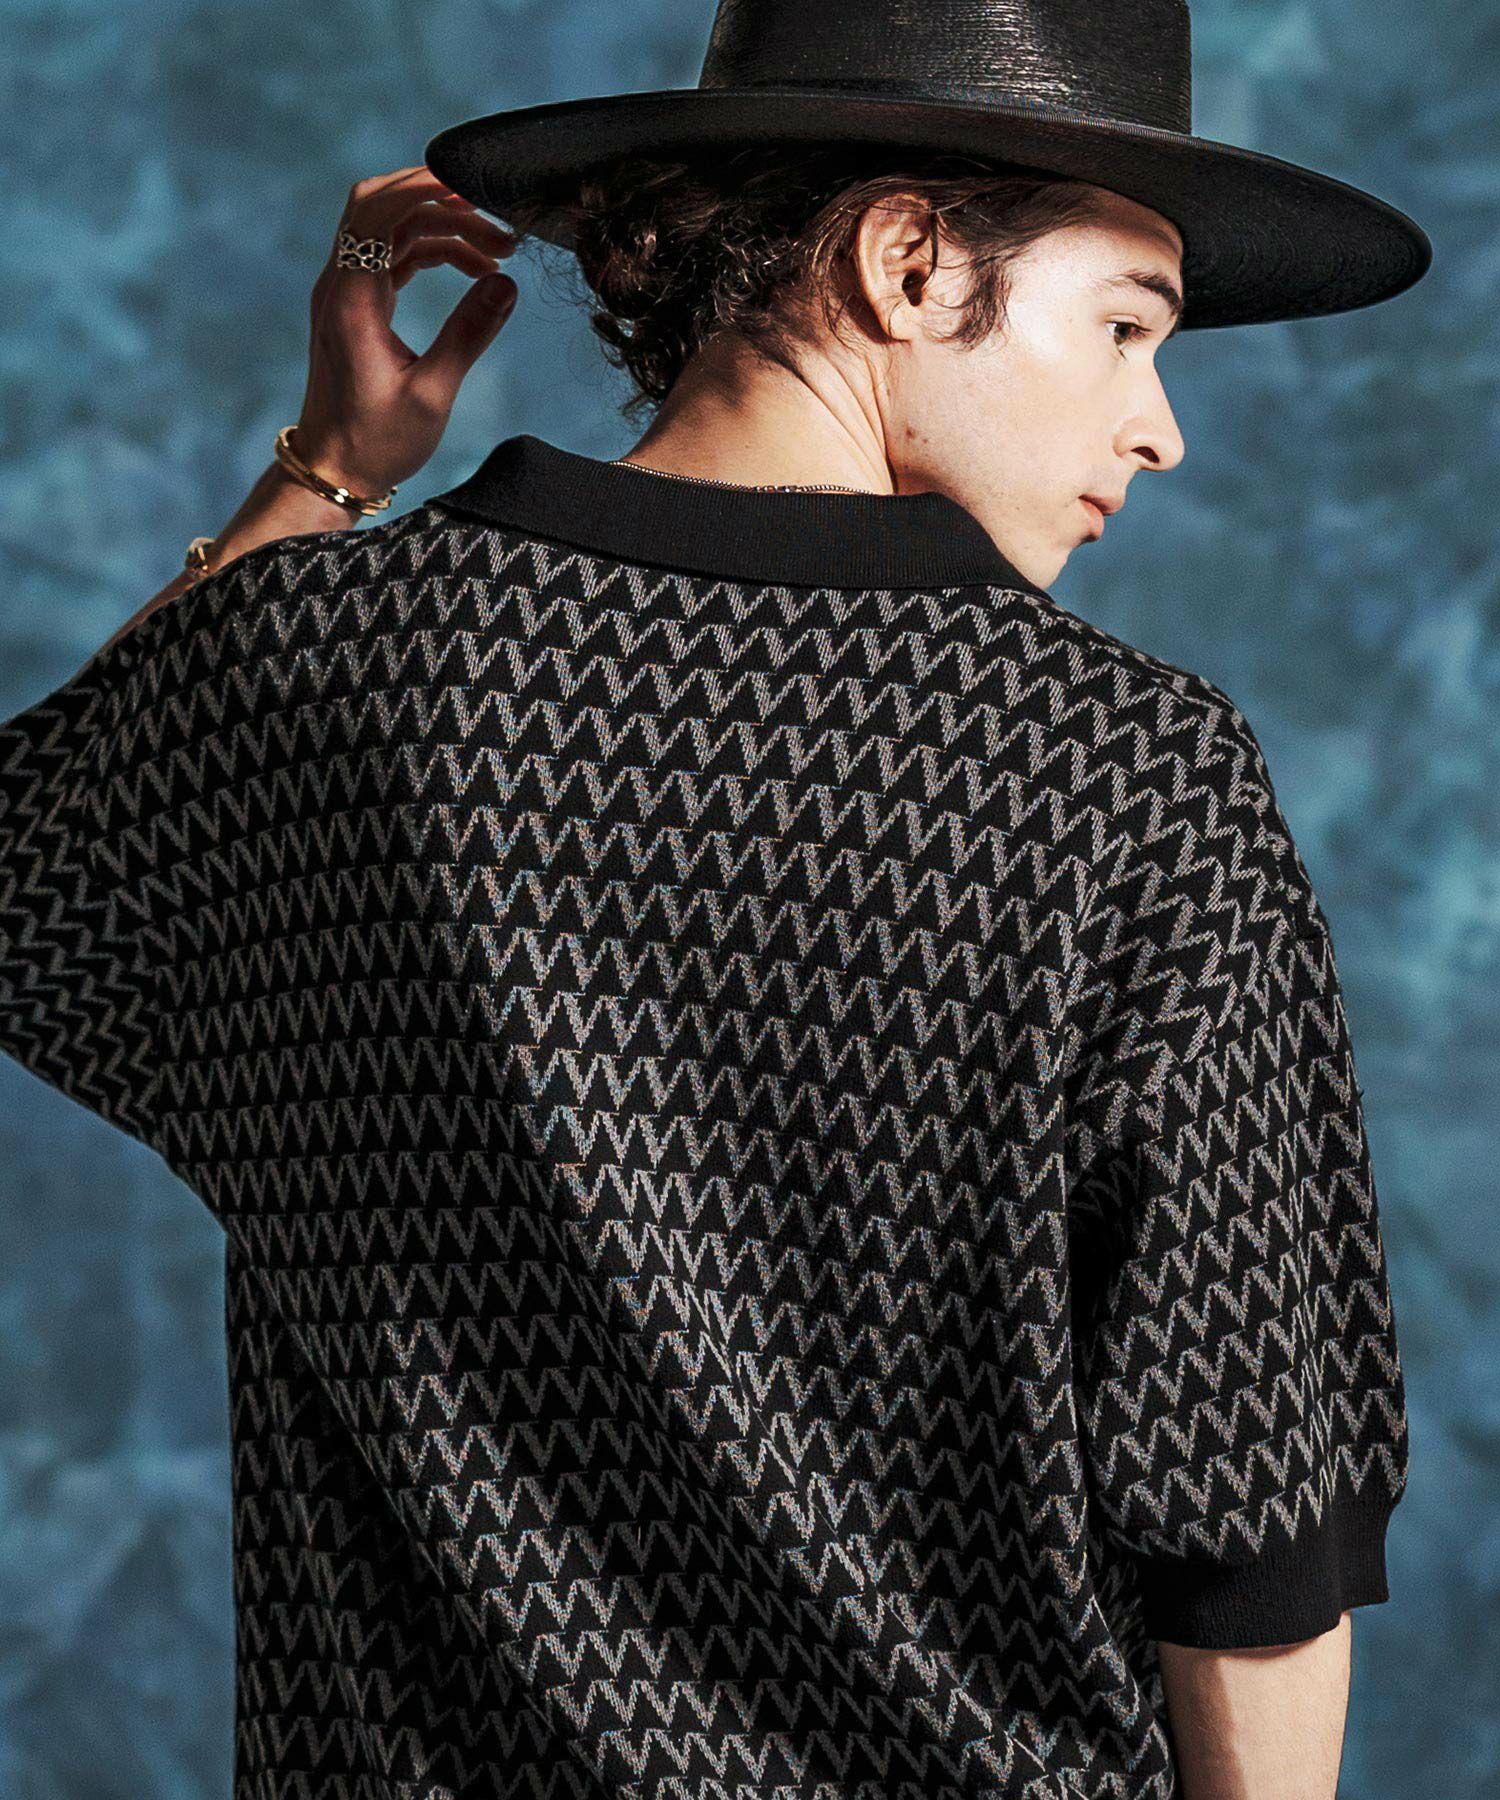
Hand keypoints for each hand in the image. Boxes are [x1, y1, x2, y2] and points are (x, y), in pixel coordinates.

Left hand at [292, 163, 519, 496]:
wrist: (333, 468)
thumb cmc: (378, 441)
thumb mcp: (432, 394)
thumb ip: (469, 334)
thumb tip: (508, 286)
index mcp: (352, 299)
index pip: (382, 211)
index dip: (430, 191)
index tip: (480, 199)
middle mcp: (339, 284)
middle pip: (381, 204)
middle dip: (440, 201)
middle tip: (495, 226)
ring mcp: (343, 291)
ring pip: (388, 226)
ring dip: (441, 228)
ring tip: (496, 254)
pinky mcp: (353, 304)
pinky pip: (389, 254)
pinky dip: (429, 250)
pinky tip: (470, 270)